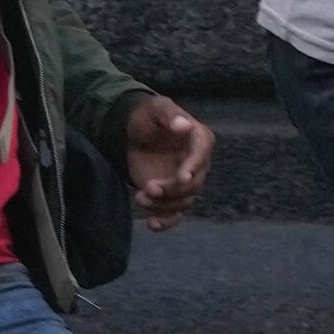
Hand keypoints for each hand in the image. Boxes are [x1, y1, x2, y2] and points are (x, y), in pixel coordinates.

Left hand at [120, 97, 212, 229]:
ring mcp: (185, 183)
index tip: (182, 177)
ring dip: (162, 205)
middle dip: (172, 190)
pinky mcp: (172, 196)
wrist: (133, 134)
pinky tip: (151, 224)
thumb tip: (185, 125)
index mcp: (199, 140)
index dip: (192, 168)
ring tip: (139, 197)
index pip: (201, 157)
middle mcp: (198, 164)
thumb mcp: (156, 108)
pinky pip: (175, 214)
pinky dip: (165, 222)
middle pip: (193, 185)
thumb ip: (169, 114)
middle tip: (149, 187)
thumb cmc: (147, 117)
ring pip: (182, 202)